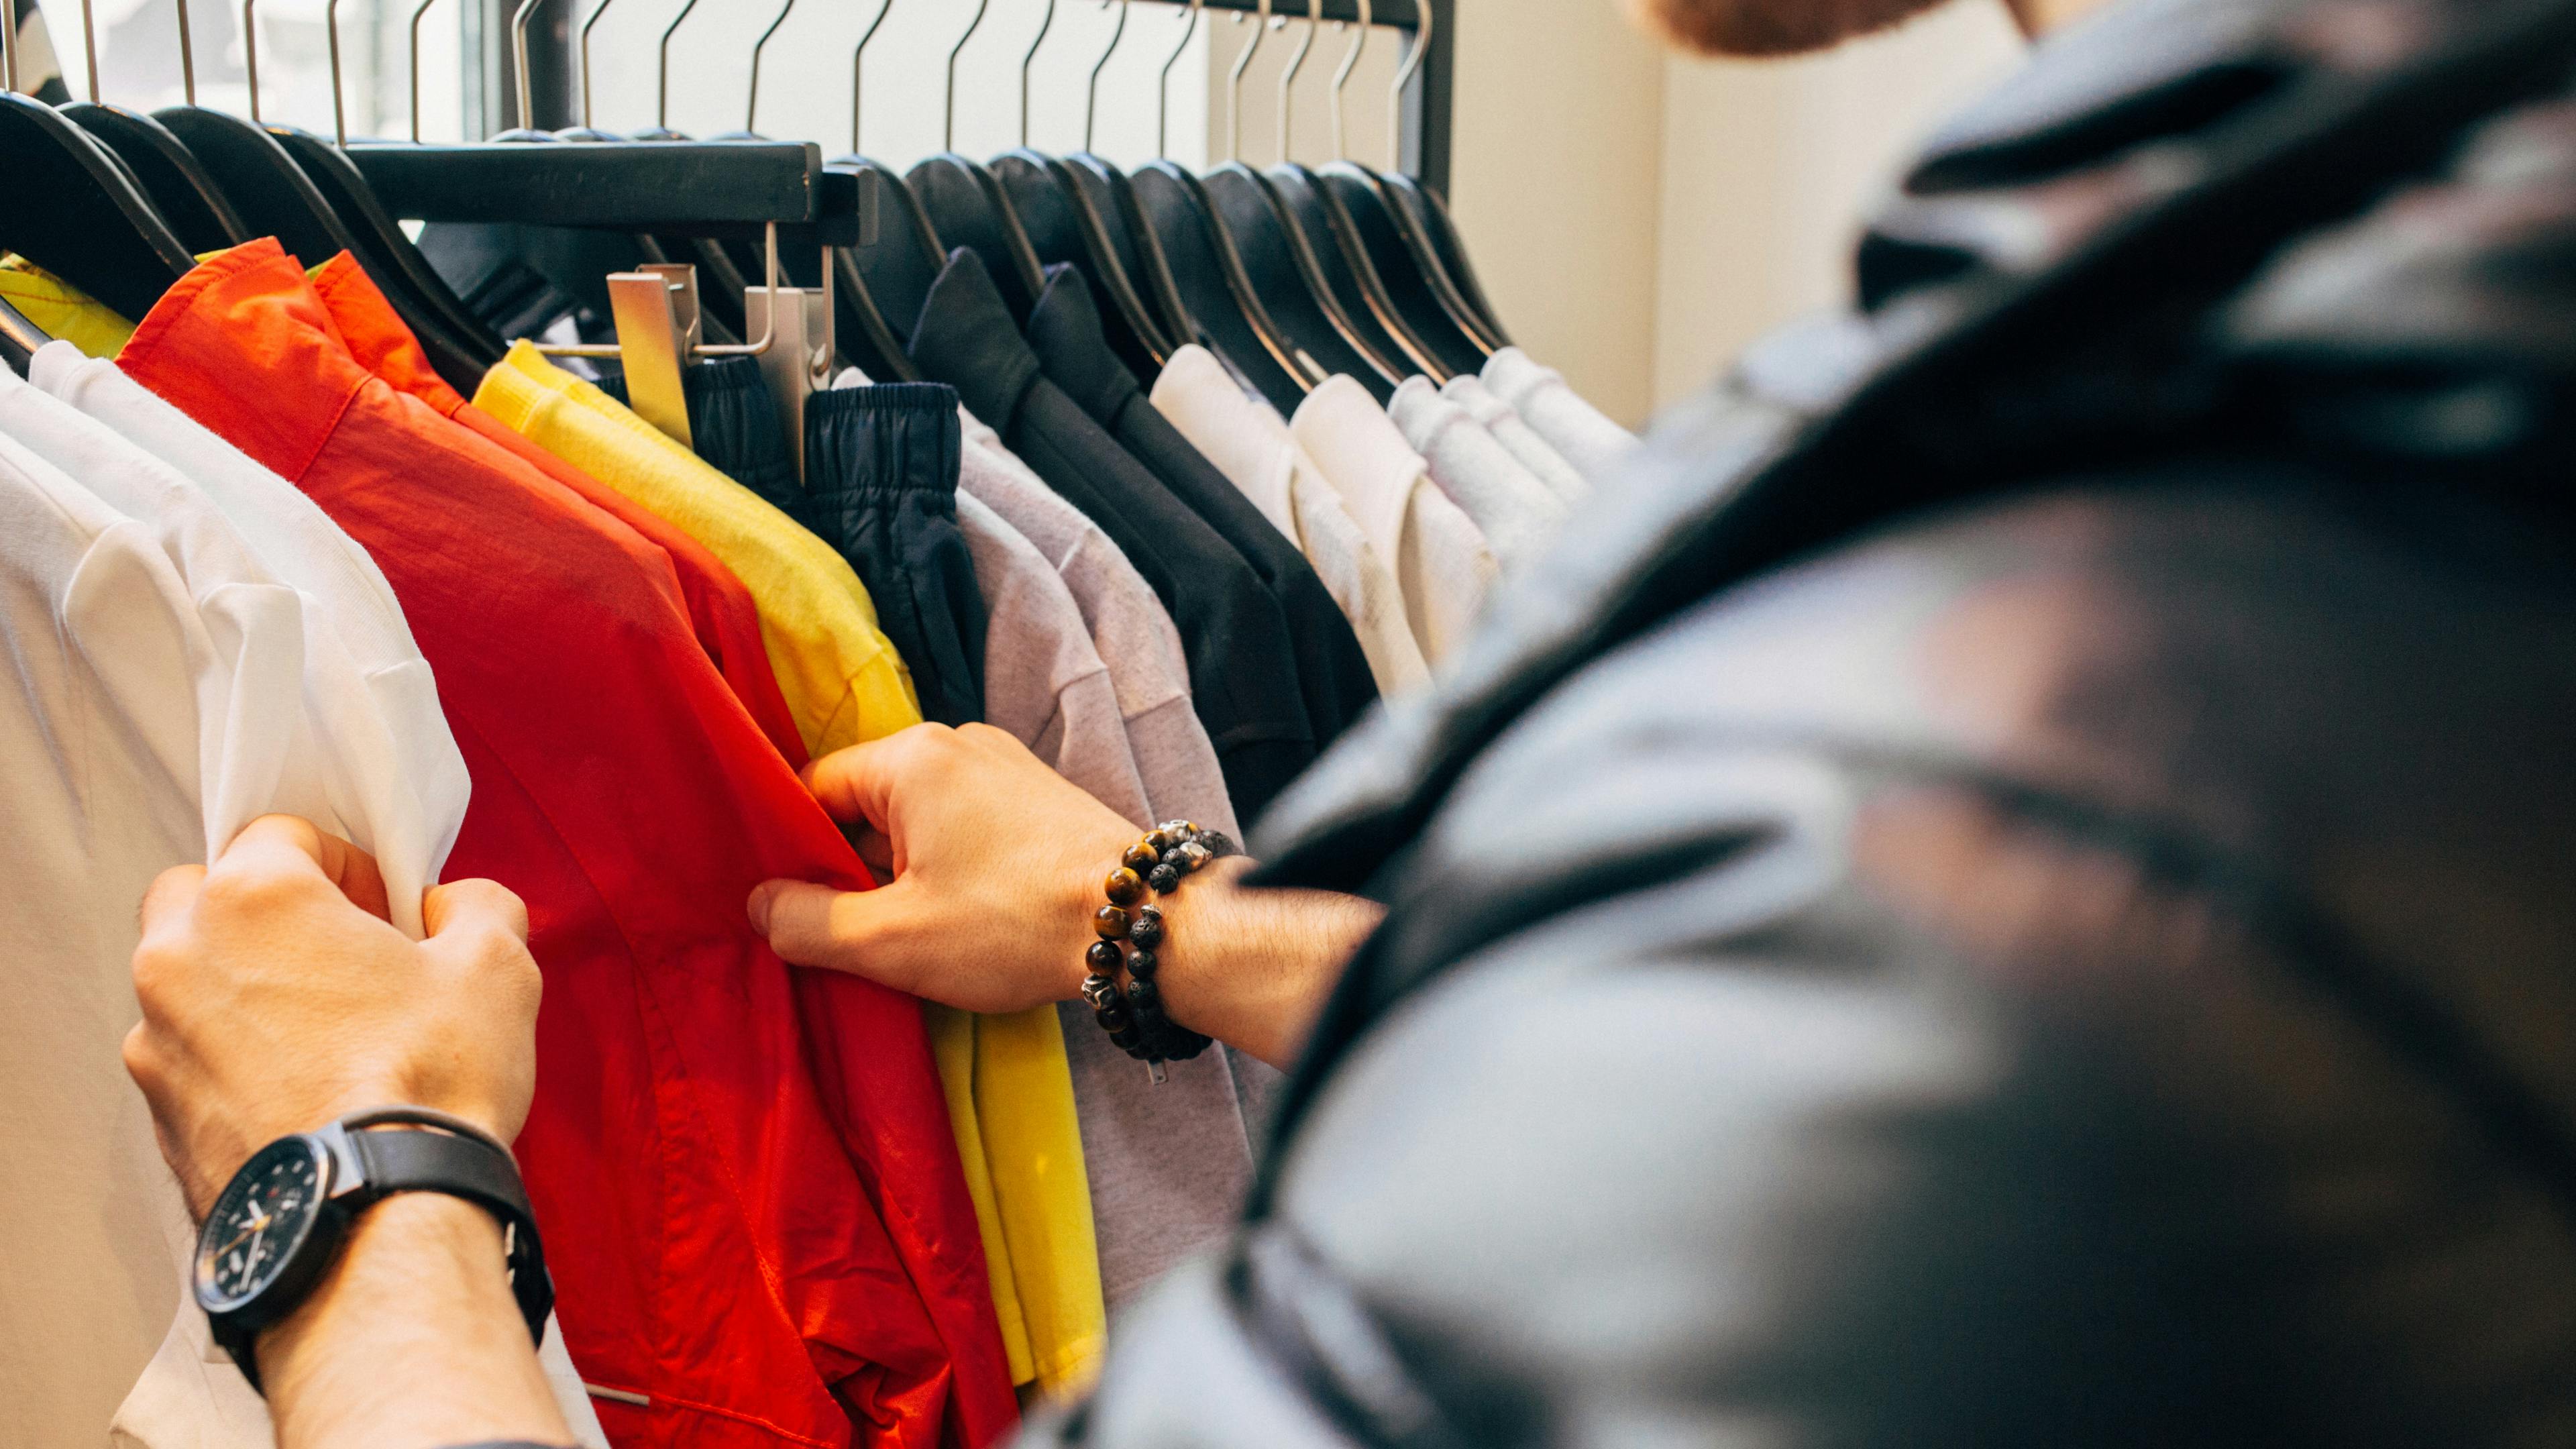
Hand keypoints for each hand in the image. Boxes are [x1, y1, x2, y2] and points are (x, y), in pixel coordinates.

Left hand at [124, 815, 543, 1218]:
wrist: (374, 1222)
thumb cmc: (427, 1083)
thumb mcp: (496, 966)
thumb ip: (476, 908)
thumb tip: (453, 908)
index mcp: (252, 900)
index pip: (283, 832)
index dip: (347, 864)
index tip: (387, 912)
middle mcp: (180, 959)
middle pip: (205, 893)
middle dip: (266, 912)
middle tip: (341, 956)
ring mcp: (158, 1042)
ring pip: (189, 979)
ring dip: (247, 987)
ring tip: (329, 1036)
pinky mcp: (159, 1115)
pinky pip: (192, 1056)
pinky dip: (235, 1058)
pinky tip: (305, 1093)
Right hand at [749, 723, 1139, 1013]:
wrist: (1142, 922)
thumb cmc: (1012, 923)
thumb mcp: (892, 939)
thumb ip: (809, 922)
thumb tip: (759, 904)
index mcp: (911, 757)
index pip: (814, 790)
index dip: (792, 850)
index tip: (793, 906)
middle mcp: (960, 743)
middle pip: (867, 806)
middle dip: (852, 869)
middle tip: (851, 935)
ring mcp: (1007, 768)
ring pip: (919, 822)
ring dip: (905, 877)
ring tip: (912, 938)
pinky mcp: (1041, 800)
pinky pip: (967, 828)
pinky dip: (952, 869)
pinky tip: (962, 922)